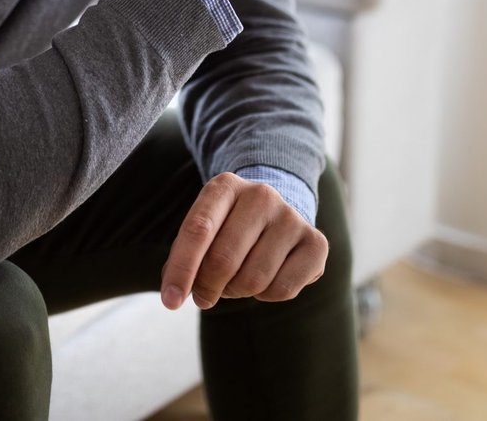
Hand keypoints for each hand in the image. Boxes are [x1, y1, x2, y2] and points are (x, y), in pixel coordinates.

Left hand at [159, 173, 328, 310]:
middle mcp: (261, 195)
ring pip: (253, 279)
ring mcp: (291, 217)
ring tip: (235, 280)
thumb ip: (184, 258)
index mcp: (225, 185)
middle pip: (224, 259)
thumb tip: (174, 294)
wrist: (274, 214)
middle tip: (203, 295)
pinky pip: (282, 290)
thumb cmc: (228, 227)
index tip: (170, 302)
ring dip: (236, 292)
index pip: (198, 230)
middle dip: (207, 287)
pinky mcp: (316, 242)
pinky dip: (266, 296)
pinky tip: (265, 278)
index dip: (182, 270)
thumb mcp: (203, 230)